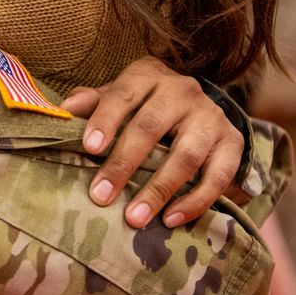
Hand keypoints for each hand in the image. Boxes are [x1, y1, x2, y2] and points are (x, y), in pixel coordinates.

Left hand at [60, 56, 244, 228]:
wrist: (201, 109)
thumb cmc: (146, 106)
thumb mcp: (119, 97)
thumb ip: (93, 103)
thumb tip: (63, 111)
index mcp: (148, 75)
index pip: (123, 94)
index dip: (105, 120)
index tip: (89, 148)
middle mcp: (183, 91)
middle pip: (151, 126)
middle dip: (124, 163)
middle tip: (101, 195)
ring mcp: (211, 116)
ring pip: (185, 155)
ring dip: (158, 189)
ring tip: (134, 217)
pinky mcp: (232, 142)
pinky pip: (217, 175)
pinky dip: (195, 201)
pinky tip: (171, 219)